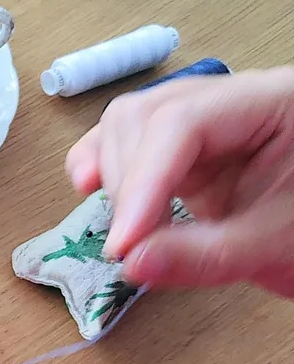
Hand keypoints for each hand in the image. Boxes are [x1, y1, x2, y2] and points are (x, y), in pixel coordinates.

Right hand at [65, 67, 293, 292]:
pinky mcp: (186, 155)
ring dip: (112, 178)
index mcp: (274, 101)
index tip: (124, 244)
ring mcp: (205, 126)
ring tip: (127, 232)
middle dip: (126, 182)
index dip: (143, 182)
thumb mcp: (279, 245)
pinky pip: (127, 143)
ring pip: (128, 125)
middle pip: (146, 116)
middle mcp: (233, 101)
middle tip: (132, 245)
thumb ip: (207, 255)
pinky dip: (102, 165)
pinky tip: (87, 189)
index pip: (183, 123)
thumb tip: (131, 262)